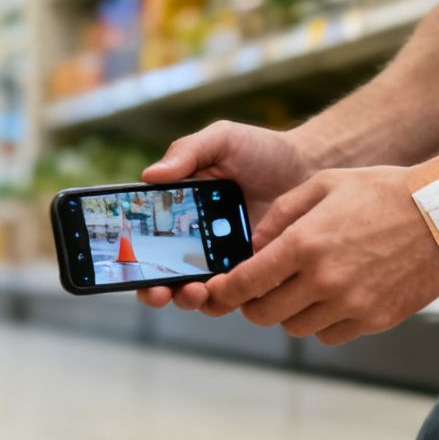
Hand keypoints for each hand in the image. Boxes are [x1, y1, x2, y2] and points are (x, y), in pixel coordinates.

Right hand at [134, 121, 319, 311]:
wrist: (310, 165)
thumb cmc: (261, 150)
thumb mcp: (221, 140)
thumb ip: (186, 152)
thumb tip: (149, 175)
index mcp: (178, 212)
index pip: (145, 241)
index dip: (131, 259)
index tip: (128, 265)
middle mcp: (195, 242)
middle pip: (163, 277)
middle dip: (155, 291)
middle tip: (160, 292)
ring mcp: (223, 261)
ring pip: (197, 293)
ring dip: (189, 299)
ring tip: (196, 291)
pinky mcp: (252, 272)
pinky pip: (235, 295)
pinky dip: (228, 298)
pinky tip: (232, 288)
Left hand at [197, 166, 438, 345]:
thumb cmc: (383, 191)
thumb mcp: (324, 184)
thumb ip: (280, 215)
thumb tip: (253, 247)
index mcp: (304, 243)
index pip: (246, 282)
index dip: (224, 292)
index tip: (217, 293)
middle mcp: (323, 279)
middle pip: (265, 313)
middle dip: (254, 304)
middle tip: (259, 291)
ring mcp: (351, 303)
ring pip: (296, 328)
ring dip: (289, 313)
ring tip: (301, 290)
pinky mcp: (375, 319)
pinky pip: (330, 334)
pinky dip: (322, 322)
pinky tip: (331, 299)